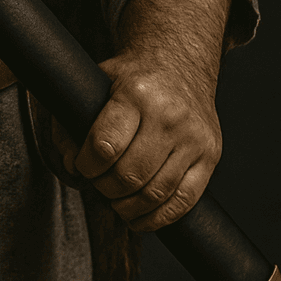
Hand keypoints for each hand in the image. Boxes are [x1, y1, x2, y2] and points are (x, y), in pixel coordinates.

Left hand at [50, 0, 231, 232]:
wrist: (180, 63)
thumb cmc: (132, 78)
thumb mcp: (96, 84)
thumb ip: (71, 120)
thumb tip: (69, 162)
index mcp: (137, 92)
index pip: (104, 146)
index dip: (85, 165)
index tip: (81, 165)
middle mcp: (169, 115)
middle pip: (129, 175)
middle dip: (104, 188)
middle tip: (97, 183)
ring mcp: (194, 137)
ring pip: (155, 193)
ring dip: (127, 207)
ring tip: (115, 200)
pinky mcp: (210, 155)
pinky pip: (184, 201)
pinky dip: (157, 218)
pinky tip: (139, 217)